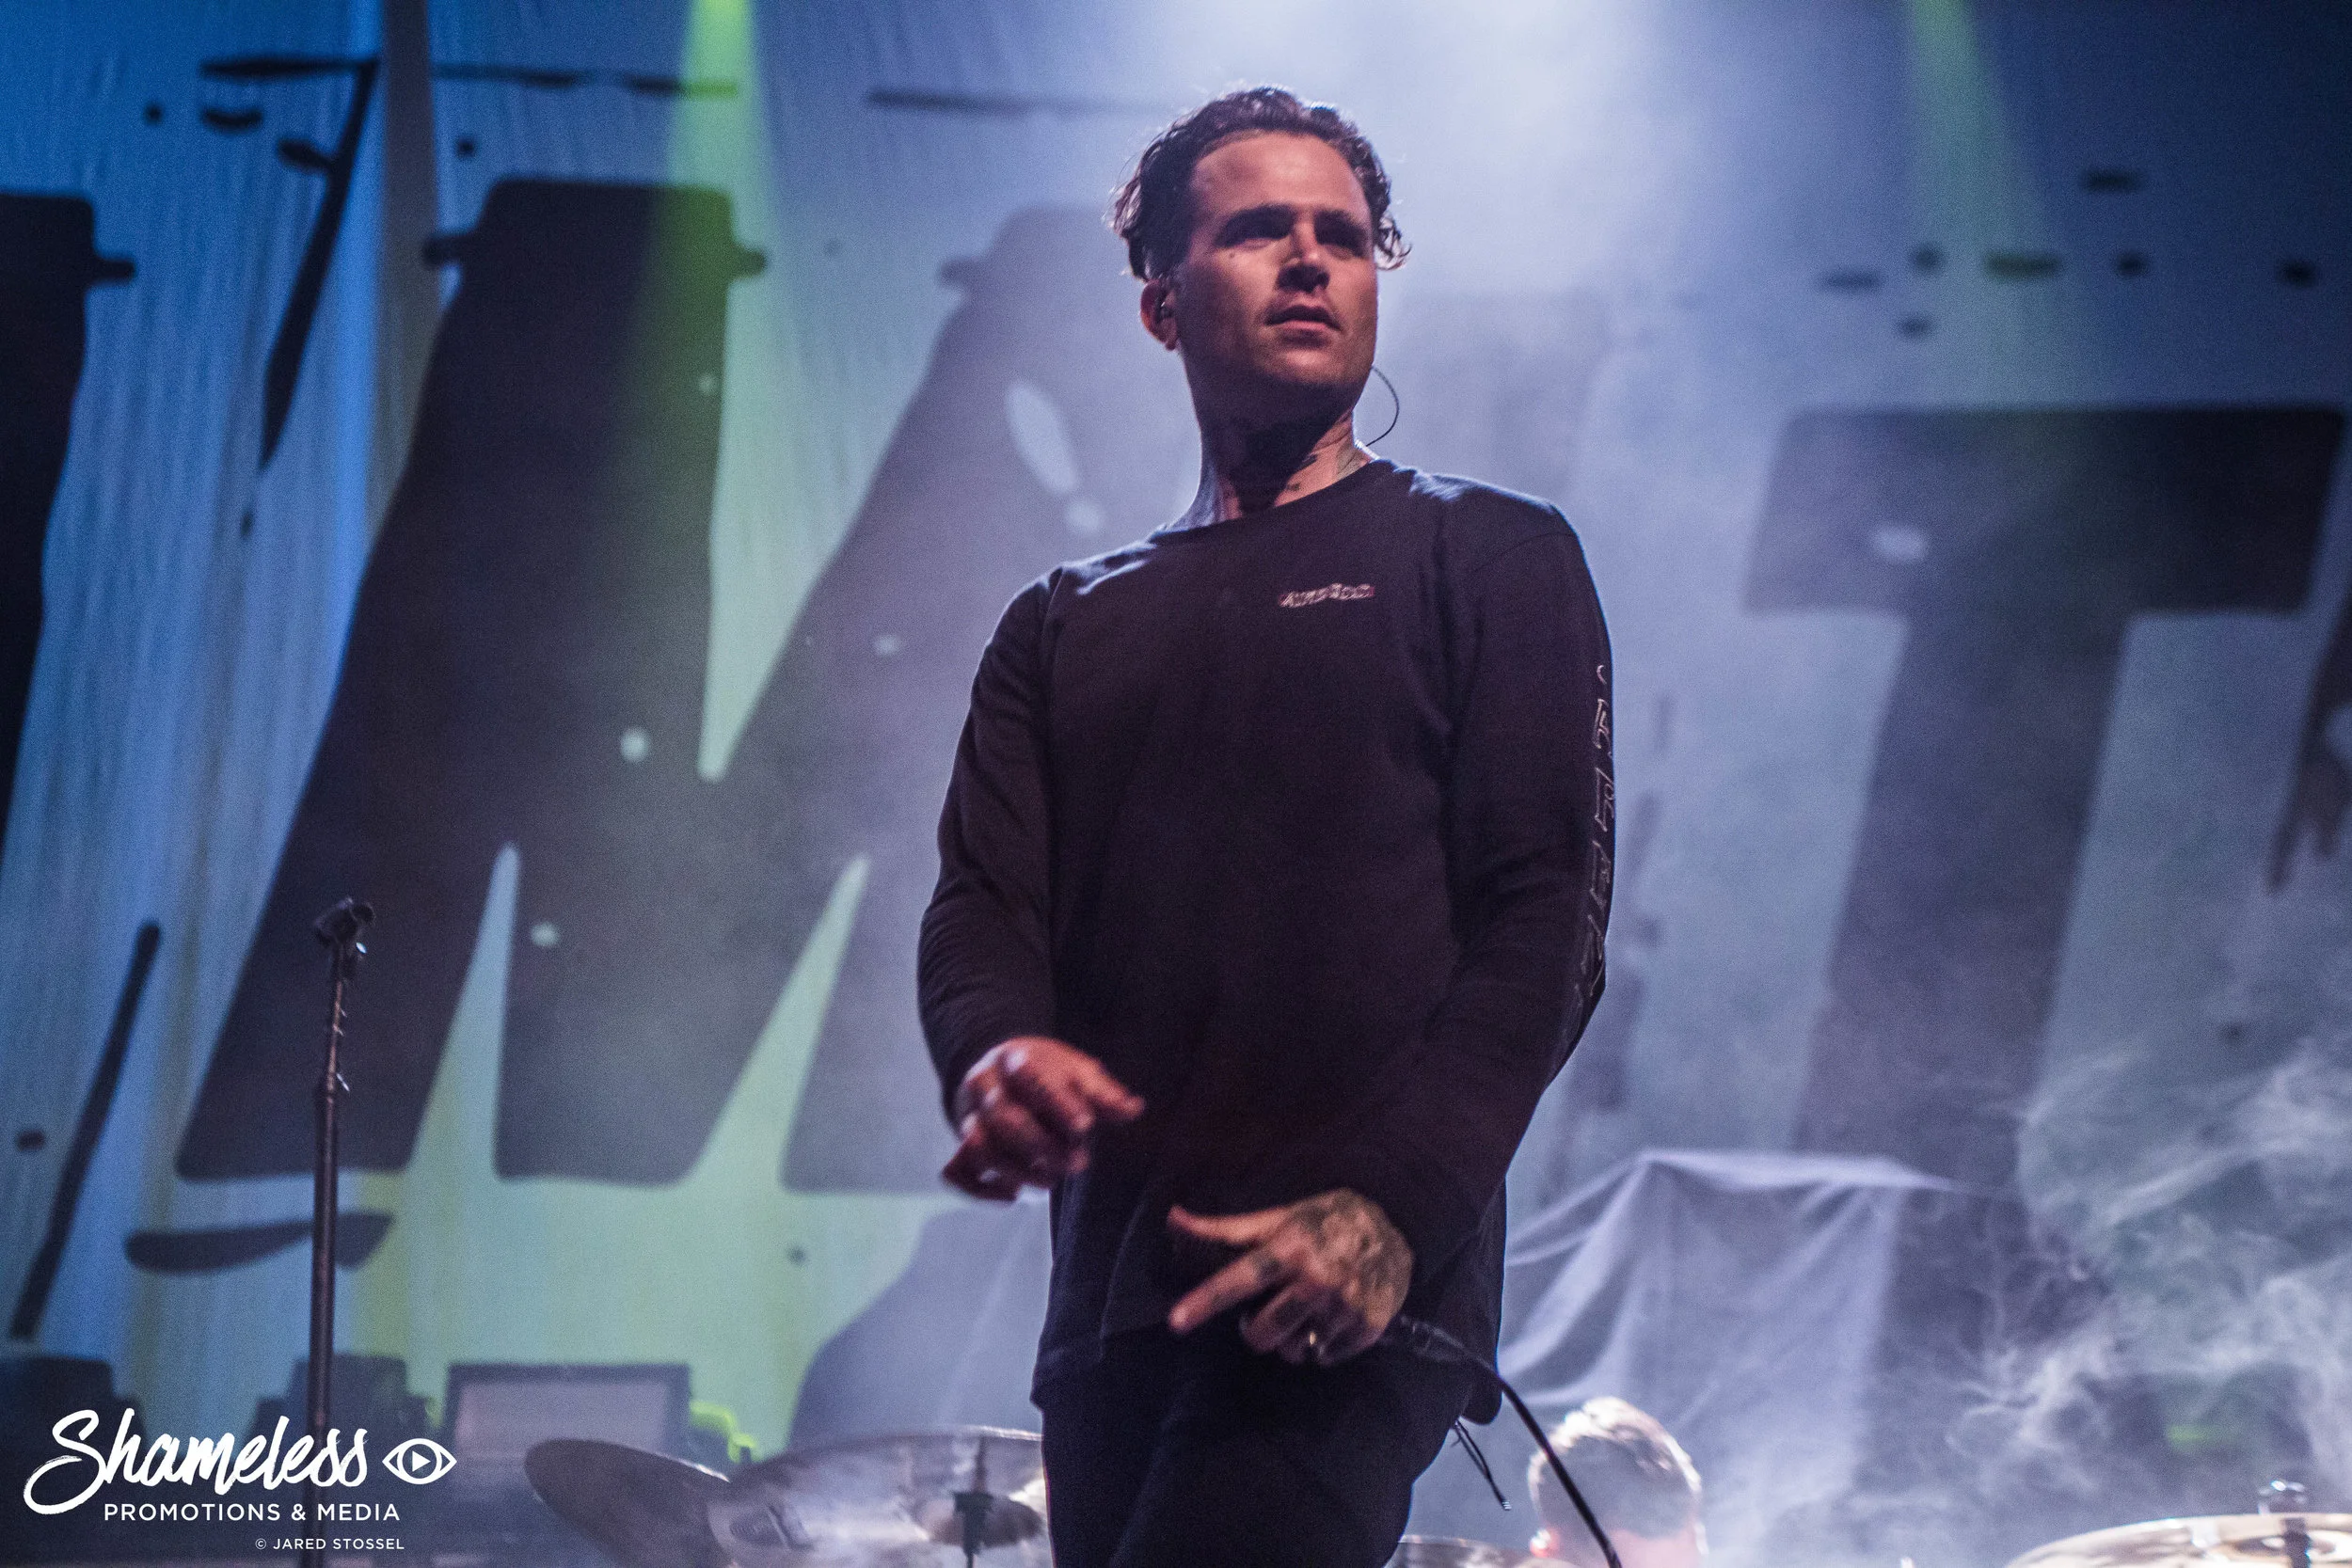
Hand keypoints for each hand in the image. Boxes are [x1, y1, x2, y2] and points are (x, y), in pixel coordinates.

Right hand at [940, 1036, 1142, 1200]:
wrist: (1002, 1071)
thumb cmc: (1049, 1074)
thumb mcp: (1077, 1072)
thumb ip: (1102, 1093)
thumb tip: (1133, 1109)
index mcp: (1014, 1057)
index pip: (1029, 1075)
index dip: (1056, 1102)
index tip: (1085, 1125)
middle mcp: (983, 1084)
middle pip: (1004, 1117)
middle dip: (1042, 1146)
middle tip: (1079, 1163)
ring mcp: (967, 1115)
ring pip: (980, 1147)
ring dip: (1017, 1171)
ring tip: (1050, 1183)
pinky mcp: (959, 1145)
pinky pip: (955, 1172)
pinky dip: (980, 1190)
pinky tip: (1012, 1197)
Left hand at [1164, 1190, 1412, 1364]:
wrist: (1392, 1226)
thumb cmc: (1323, 1222)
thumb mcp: (1279, 1218)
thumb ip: (1226, 1229)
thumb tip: (1173, 1217)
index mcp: (1290, 1248)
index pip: (1239, 1279)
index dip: (1205, 1301)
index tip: (1176, 1321)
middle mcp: (1316, 1278)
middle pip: (1263, 1334)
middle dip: (1257, 1331)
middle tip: (1269, 1312)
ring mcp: (1344, 1305)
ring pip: (1294, 1351)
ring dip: (1291, 1341)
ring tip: (1302, 1315)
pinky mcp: (1368, 1325)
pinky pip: (1326, 1357)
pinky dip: (1322, 1346)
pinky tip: (1329, 1320)